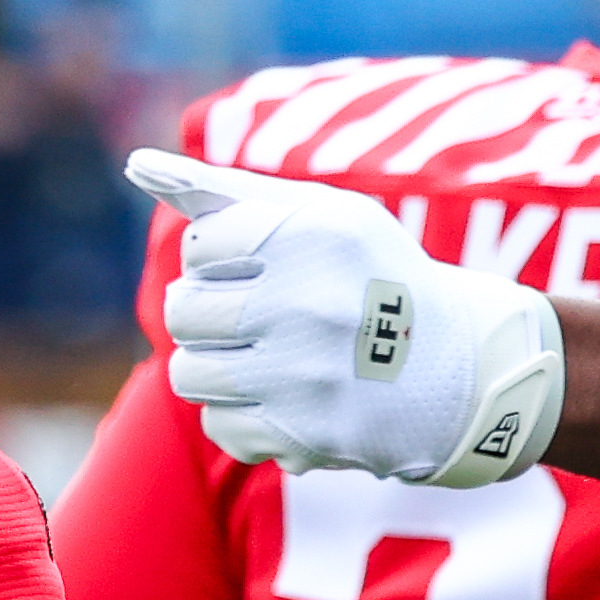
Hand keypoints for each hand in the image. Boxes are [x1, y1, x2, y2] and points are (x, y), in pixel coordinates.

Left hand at [134, 150, 566, 487]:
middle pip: (182, 311)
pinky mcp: (304, 434)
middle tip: (259, 318)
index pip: (198, 248)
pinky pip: (220, 426)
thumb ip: (224, 192)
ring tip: (266, 359)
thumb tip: (137, 164)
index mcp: (309, 233)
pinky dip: (243, 415)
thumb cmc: (374, 278)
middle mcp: (306, 301)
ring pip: (189, 374)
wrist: (463, 370)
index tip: (266, 269)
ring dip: (218, 367)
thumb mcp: (319, 215)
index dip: (224, 261)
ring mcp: (304, 374)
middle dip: (210, 315)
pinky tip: (287, 399)